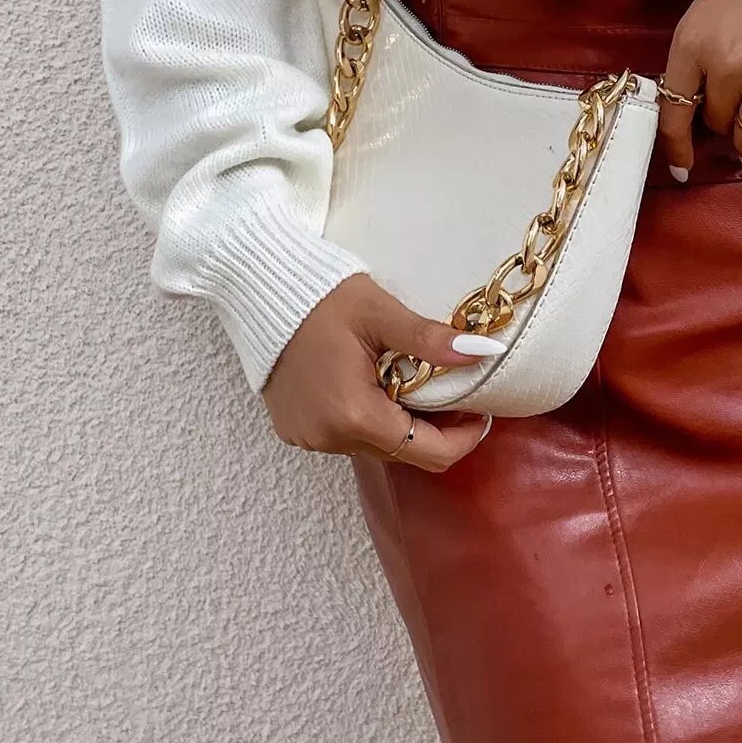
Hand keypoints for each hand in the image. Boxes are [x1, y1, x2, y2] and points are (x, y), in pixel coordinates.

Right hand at [262, 274, 497, 470]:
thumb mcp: (381, 313)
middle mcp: (328, 438)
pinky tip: (371, 381)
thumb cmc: (320, 296)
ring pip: (375, 445)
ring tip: (407, 377)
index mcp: (354, 415)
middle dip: (433, 425)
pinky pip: (346, 436)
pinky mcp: (295, 429)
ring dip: (398, 420)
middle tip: (448, 386)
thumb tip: (483, 353)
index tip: (479, 410)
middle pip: (402, 450)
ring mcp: (308, 437)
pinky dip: (367, 416)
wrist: (258, 289)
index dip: (462, 437)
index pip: (427, 452)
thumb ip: (430, 341)